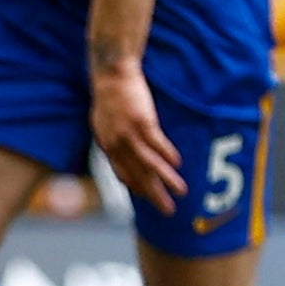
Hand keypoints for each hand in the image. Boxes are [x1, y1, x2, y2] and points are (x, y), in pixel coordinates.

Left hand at [92, 58, 183, 213]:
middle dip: (153, 194)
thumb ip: (111, 140)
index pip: (121, 173)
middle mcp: (115, 143)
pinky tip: (178, 165)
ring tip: (181, 192)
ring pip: (149, 163)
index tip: (147, 198)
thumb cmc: (110, 97)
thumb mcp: (104, 123)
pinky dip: (167, 154)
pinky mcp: (142, 121)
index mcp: (106, 144)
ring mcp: (128, 133)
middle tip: (167, 210)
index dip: (135, 187)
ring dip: (166, 179)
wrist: (111, 75)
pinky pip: (156, 143)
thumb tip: (120, 151)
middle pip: (137, 174)